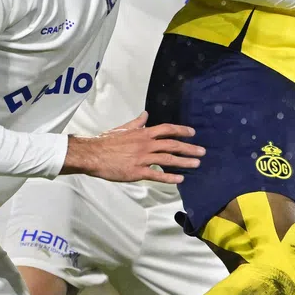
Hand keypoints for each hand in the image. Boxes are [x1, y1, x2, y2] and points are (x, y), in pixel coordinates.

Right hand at [62, 113, 204, 183]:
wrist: (93, 154)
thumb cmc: (106, 141)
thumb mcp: (123, 128)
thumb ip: (136, 123)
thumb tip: (145, 114)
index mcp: (142, 133)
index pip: (167, 129)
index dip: (181, 130)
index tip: (193, 133)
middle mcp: (146, 144)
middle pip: (172, 145)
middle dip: (189, 148)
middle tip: (202, 151)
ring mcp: (142, 158)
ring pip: (168, 159)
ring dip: (184, 162)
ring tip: (196, 164)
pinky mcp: (137, 172)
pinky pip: (157, 175)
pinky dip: (169, 177)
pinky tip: (180, 179)